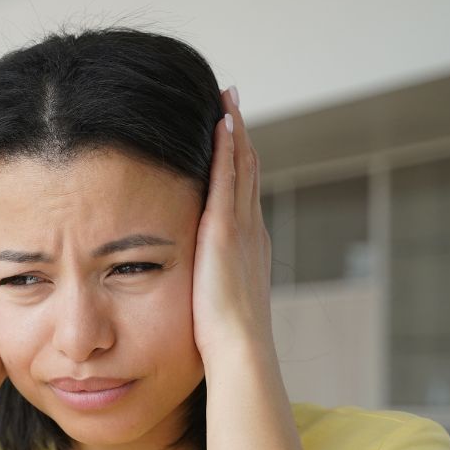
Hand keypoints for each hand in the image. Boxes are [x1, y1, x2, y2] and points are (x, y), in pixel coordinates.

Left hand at [192, 87, 275, 364]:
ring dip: (235, 132)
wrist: (239, 350)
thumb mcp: (215, 301)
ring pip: (242, 167)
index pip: (244, 195)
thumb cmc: (222, 339)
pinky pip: (229, 179)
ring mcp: (243, 228)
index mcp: (248, 247)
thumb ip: (208, 284)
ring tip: (228, 99)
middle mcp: (252, 230)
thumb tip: (197, 285)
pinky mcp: (226, 231)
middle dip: (240, 136)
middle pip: (248, 172)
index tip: (231, 137)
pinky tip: (222, 123)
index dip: (240, 163)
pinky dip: (228, 149)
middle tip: (232, 102)